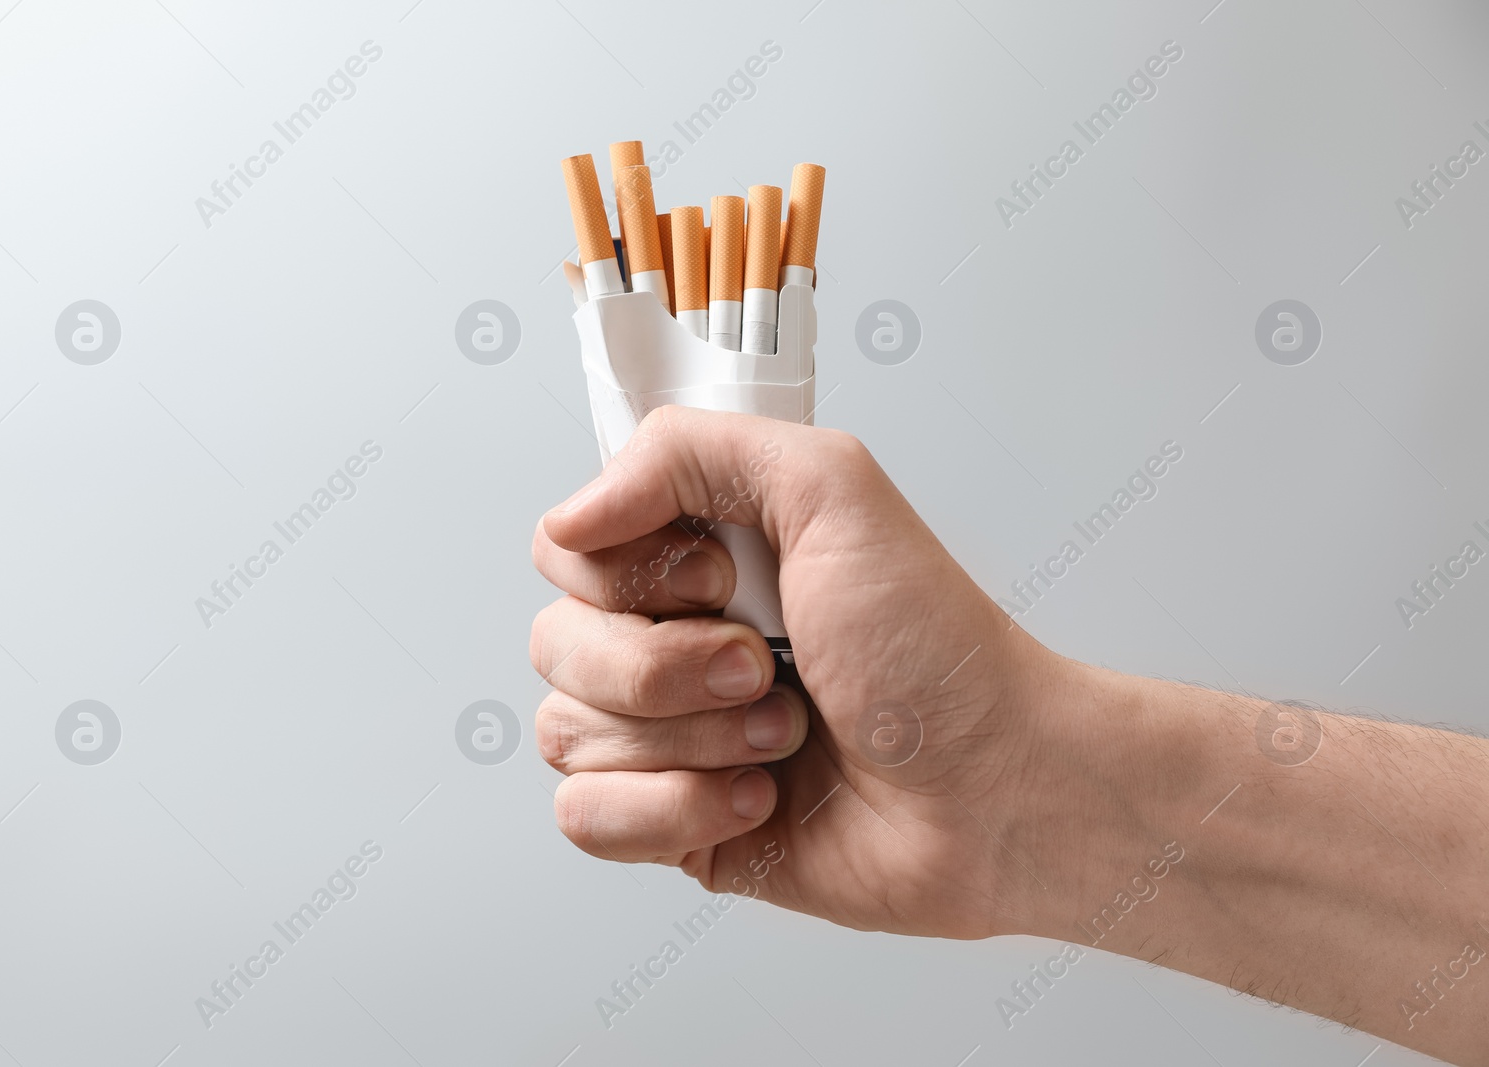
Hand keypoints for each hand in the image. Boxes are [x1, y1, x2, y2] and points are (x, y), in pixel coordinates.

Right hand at [530, 405, 1063, 938]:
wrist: (994, 791)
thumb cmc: (936, 651)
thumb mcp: (830, 488)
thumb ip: (687, 451)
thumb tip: (570, 516)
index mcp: (696, 555)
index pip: (565, 548)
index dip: (628, 570)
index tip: (722, 578)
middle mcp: (671, 640)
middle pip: (555, 643)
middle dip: (666, 666)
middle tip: (762, 665)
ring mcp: (667, 737)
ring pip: (566, 733)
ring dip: (692, 739)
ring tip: (784, 734)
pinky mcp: (671, 824)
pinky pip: (586, 818)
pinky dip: (675, 811)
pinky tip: (757, 799)